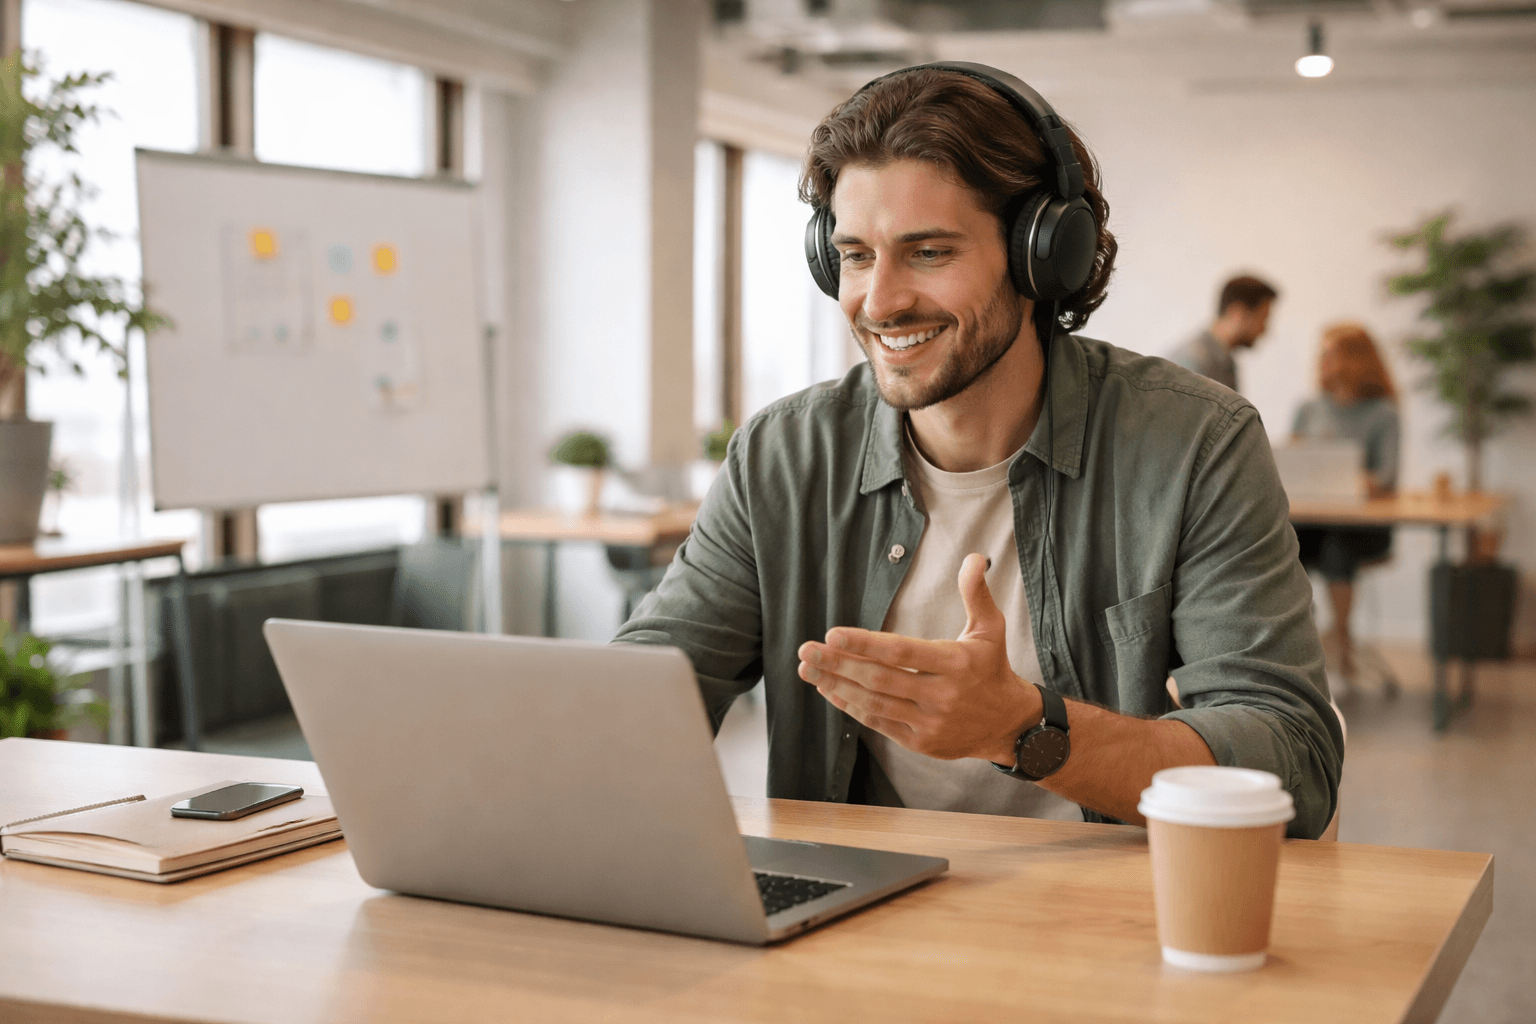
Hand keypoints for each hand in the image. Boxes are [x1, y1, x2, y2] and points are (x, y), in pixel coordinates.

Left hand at [797, 553, 1040, 761]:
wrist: (1009, 724)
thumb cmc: (992, 668)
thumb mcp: (991, 628)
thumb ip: (976, 592)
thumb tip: (973, 557)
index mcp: (956, 663)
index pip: (902, 651)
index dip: (864, 643)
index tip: (832, 633)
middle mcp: (942, 695)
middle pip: (880, 679)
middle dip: (838, 663)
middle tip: (806, 650)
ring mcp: (930, 722)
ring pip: (874, 704)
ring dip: (836, 685)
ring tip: (808, 669)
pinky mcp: (921, 743)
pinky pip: (879, 723)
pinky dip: (851, 707)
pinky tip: (830, 689)